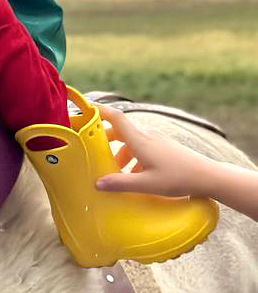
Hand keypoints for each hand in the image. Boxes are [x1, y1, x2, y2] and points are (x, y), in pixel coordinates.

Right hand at [94, 105, 211, 197]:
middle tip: (95, 152)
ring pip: (132, 141)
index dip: (99, 110)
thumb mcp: (147, 184)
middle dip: (106, 140)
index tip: (84, 108)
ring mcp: (157, 140)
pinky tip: (137, 176)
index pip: (116, 117)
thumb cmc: (179, 178)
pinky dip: (134, 157)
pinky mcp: (164, 146)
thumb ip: (121, 184)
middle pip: (120, 130)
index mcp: (140, 140)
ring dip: (121, 153)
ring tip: (119, 173)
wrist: (208, 176)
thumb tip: (97, 184)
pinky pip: (142, 147)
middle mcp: (147, 135)